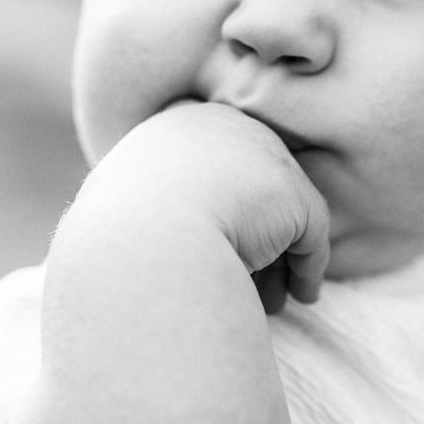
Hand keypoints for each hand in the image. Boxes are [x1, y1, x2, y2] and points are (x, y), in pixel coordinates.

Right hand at [95, 104, 330, 311]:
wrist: (144, 238)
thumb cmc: (118, 232)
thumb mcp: (113, 206)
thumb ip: (140, 205)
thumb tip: (146, 231)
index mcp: (181, 123)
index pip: (212, 167)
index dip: (215, 209)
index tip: (212, 245)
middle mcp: (229, 128)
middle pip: (250, 188)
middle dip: (255, 236)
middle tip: (250, 277)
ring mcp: (266, 158)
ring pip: (281, 216)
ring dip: (280, 260)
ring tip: (271, 300)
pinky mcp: (294, 197)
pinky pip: (309, 238)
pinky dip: (306, 270)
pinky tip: (300, 298)